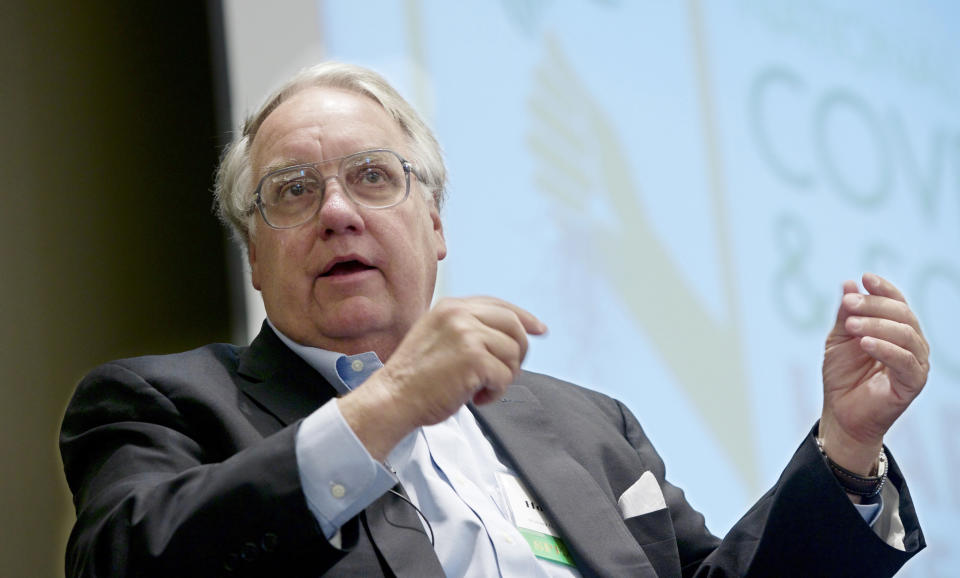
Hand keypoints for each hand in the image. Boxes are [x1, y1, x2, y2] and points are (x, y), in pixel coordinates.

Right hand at [338, 297, 545, 459]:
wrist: (393, 397)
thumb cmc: (415, 378)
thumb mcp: (437, 337)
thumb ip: (467, 329)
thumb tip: (512, 335)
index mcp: (451, 307)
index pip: (499, 305)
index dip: (524, 318)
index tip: (540, 330)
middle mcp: (460, 315)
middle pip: (514, 326)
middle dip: (518, 352)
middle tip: (506, 374)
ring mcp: (467, 334)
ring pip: (513, 353)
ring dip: (504, 377)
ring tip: (480, 388)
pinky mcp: (474, 358)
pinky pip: (505, 376)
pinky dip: (495, 392)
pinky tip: (476, 397)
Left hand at [819, 273, 928, 474]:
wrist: (840, 412)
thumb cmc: (842, 375)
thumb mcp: (839, 339)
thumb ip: (846, 314)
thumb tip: (849, 284)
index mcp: (896, 329)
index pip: (898, 302)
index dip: (884, 289)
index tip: (865, 277)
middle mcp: (912, 343)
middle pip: (903, 314)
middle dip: (874, 306)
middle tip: (849, 304)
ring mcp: (915, 363)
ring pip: (906, 335)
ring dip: (877, 325)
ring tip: (851, 326)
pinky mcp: (913, 383)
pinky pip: (905, 361)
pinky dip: (885, 349)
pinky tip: (865, 344)